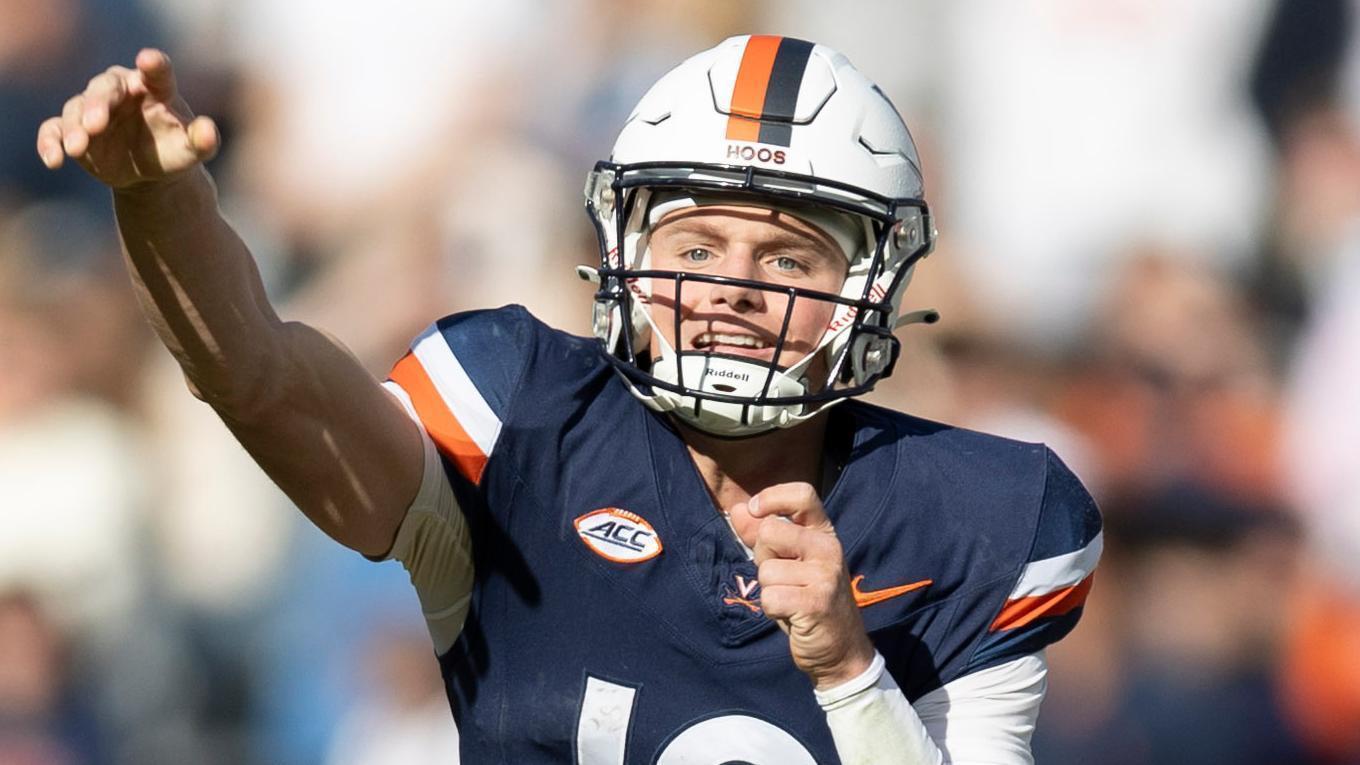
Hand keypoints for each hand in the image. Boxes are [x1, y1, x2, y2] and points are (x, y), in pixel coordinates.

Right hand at [36, 48, 218, 188]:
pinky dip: (50, 142)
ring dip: (74, 126)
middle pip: (105, 88)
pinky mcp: (73, 129)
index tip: (148, 60)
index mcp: (155, 87)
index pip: (157, 71)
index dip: (153, 65)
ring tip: (78, 148)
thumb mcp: (193, 150)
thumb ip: (203, 140)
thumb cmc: (174, 151)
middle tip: (96, 124)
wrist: (150, 173)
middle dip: (98, 104)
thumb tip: (209, 131)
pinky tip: (54, 161)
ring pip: (76, 107)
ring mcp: (93, 108)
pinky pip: (54, 129)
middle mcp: (121, 91)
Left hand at [737, 482, 874, 689]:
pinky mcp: (816, 603)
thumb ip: (762, 535)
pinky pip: (770, 597)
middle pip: (770, 532)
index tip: (756, 510)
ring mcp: (826, 575)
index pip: (803, 494)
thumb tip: (739, 509)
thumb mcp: (788, 563)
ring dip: (769, 590)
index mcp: (824, 534)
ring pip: (766, 570)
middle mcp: (829, 548)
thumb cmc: (809, 601)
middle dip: (763, 558)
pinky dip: (772, 610)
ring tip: (791, 600)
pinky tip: (791, 615)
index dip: (772, 498)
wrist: (840, 650)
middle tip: (784, 579)